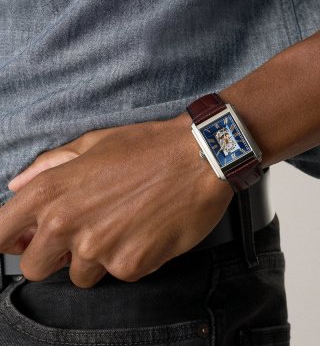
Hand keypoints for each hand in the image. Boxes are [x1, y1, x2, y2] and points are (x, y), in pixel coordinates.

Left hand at [1, 112, 233, 287]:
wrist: (200, 156)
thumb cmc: (149, 146)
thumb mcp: (95, 143)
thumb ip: (50, 165)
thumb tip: (18, 184)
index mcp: (53, 190)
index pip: (0, 233)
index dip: (8, 240)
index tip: (21, 241)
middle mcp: (69, 223)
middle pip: (35, 267)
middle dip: (55, 254)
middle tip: (85, 232)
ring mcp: (99, 248)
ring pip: (80, 275)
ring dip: (98, 258)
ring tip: (125, 226)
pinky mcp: (131, 265)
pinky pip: (119, 274)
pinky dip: (131, 258)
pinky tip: (147, 231)